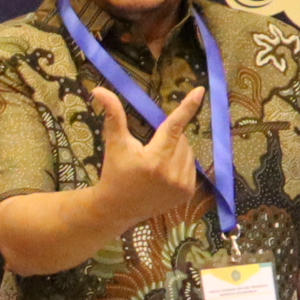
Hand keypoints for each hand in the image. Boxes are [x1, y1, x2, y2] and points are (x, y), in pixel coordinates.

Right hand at [88, 86, 204, 230]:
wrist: (117, 209)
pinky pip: (191, 167)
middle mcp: (171, 173)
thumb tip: (99, 89)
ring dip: (176, 150)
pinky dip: (181, 164)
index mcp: (153, 159)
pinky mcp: (187, 193)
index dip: (187, 107)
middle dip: (170, 138)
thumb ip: (113, 115)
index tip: (200, 91)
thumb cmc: (115, 173)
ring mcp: (182, 185)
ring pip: (188, 151)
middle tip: (151, 150)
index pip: (174, 127)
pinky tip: (165, 173)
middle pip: (181, 139)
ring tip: (157, 163)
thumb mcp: (115, 144)